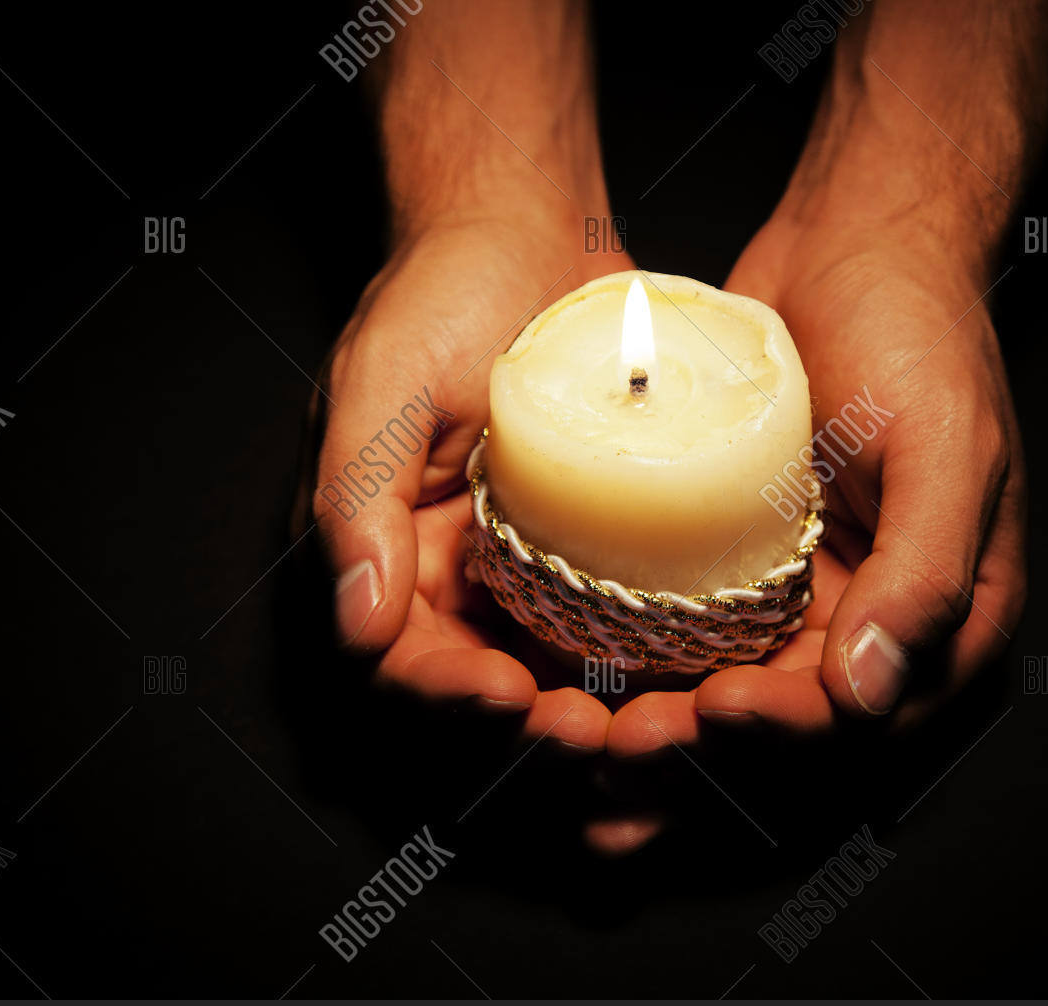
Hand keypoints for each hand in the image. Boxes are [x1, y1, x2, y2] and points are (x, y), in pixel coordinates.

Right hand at [313, 208, 630, 753]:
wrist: (525, 229)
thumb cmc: (439, 292)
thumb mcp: (383, 385)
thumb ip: (356, 502)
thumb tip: (358, 623)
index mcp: (388, 548)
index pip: (405, 656)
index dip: (450, 693)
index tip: (510, 696)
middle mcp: (458, 571)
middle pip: (490, 679)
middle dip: (538, 720)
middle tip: (598, 734)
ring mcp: (534, 560)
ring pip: (561, 664)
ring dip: (600, 704)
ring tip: (650, 721)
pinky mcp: (601, 539)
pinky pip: (620, 612)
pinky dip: (648, 651)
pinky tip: (691, 666)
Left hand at [605, 36, 1034, 791]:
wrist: (855, 245)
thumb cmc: (920, 330)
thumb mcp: (946, 445)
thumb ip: (924, 574)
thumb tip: (869, 693)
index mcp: (948, 616)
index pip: (868, 714)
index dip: (792, 730)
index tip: (716, 707)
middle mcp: (873, 619)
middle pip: (788, 720)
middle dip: (707, 744)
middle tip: (624, 742)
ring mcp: (802, 593)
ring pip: (731, 687)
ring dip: (664, 717)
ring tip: (589, 726)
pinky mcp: (740, 560)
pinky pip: (693, 628)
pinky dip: (645, 657)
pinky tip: (583, 667)